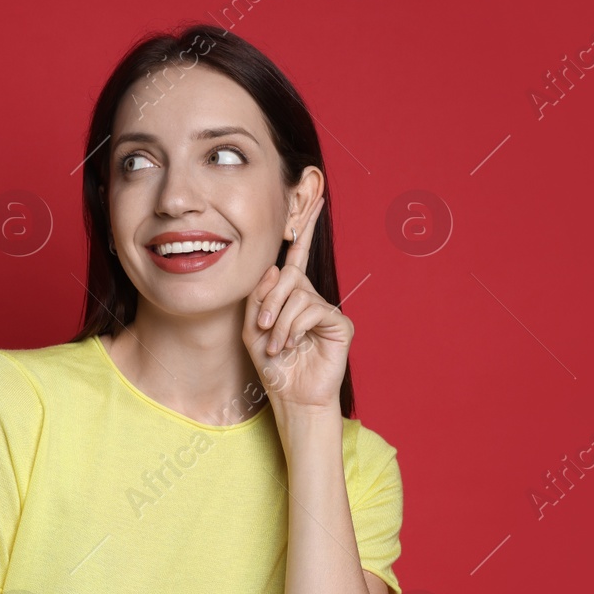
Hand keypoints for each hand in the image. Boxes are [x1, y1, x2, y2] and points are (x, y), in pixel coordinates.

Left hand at [242, 195, 350, 417]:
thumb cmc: (272, 365)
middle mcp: (311, 297)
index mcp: (291, 295)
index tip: (317, 197)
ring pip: (298, 295)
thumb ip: (259, 296)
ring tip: (278, 345)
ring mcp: (327, 310)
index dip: (307, 227)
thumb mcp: (252, 328)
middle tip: (264, 328)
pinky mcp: (340, 323)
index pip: (297, 256)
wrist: (291, 396)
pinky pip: (313, 310)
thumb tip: (276, 267)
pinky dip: (295, 328)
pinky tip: (293, 346)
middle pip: (289, 275)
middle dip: (271, 300)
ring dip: (280, 322)